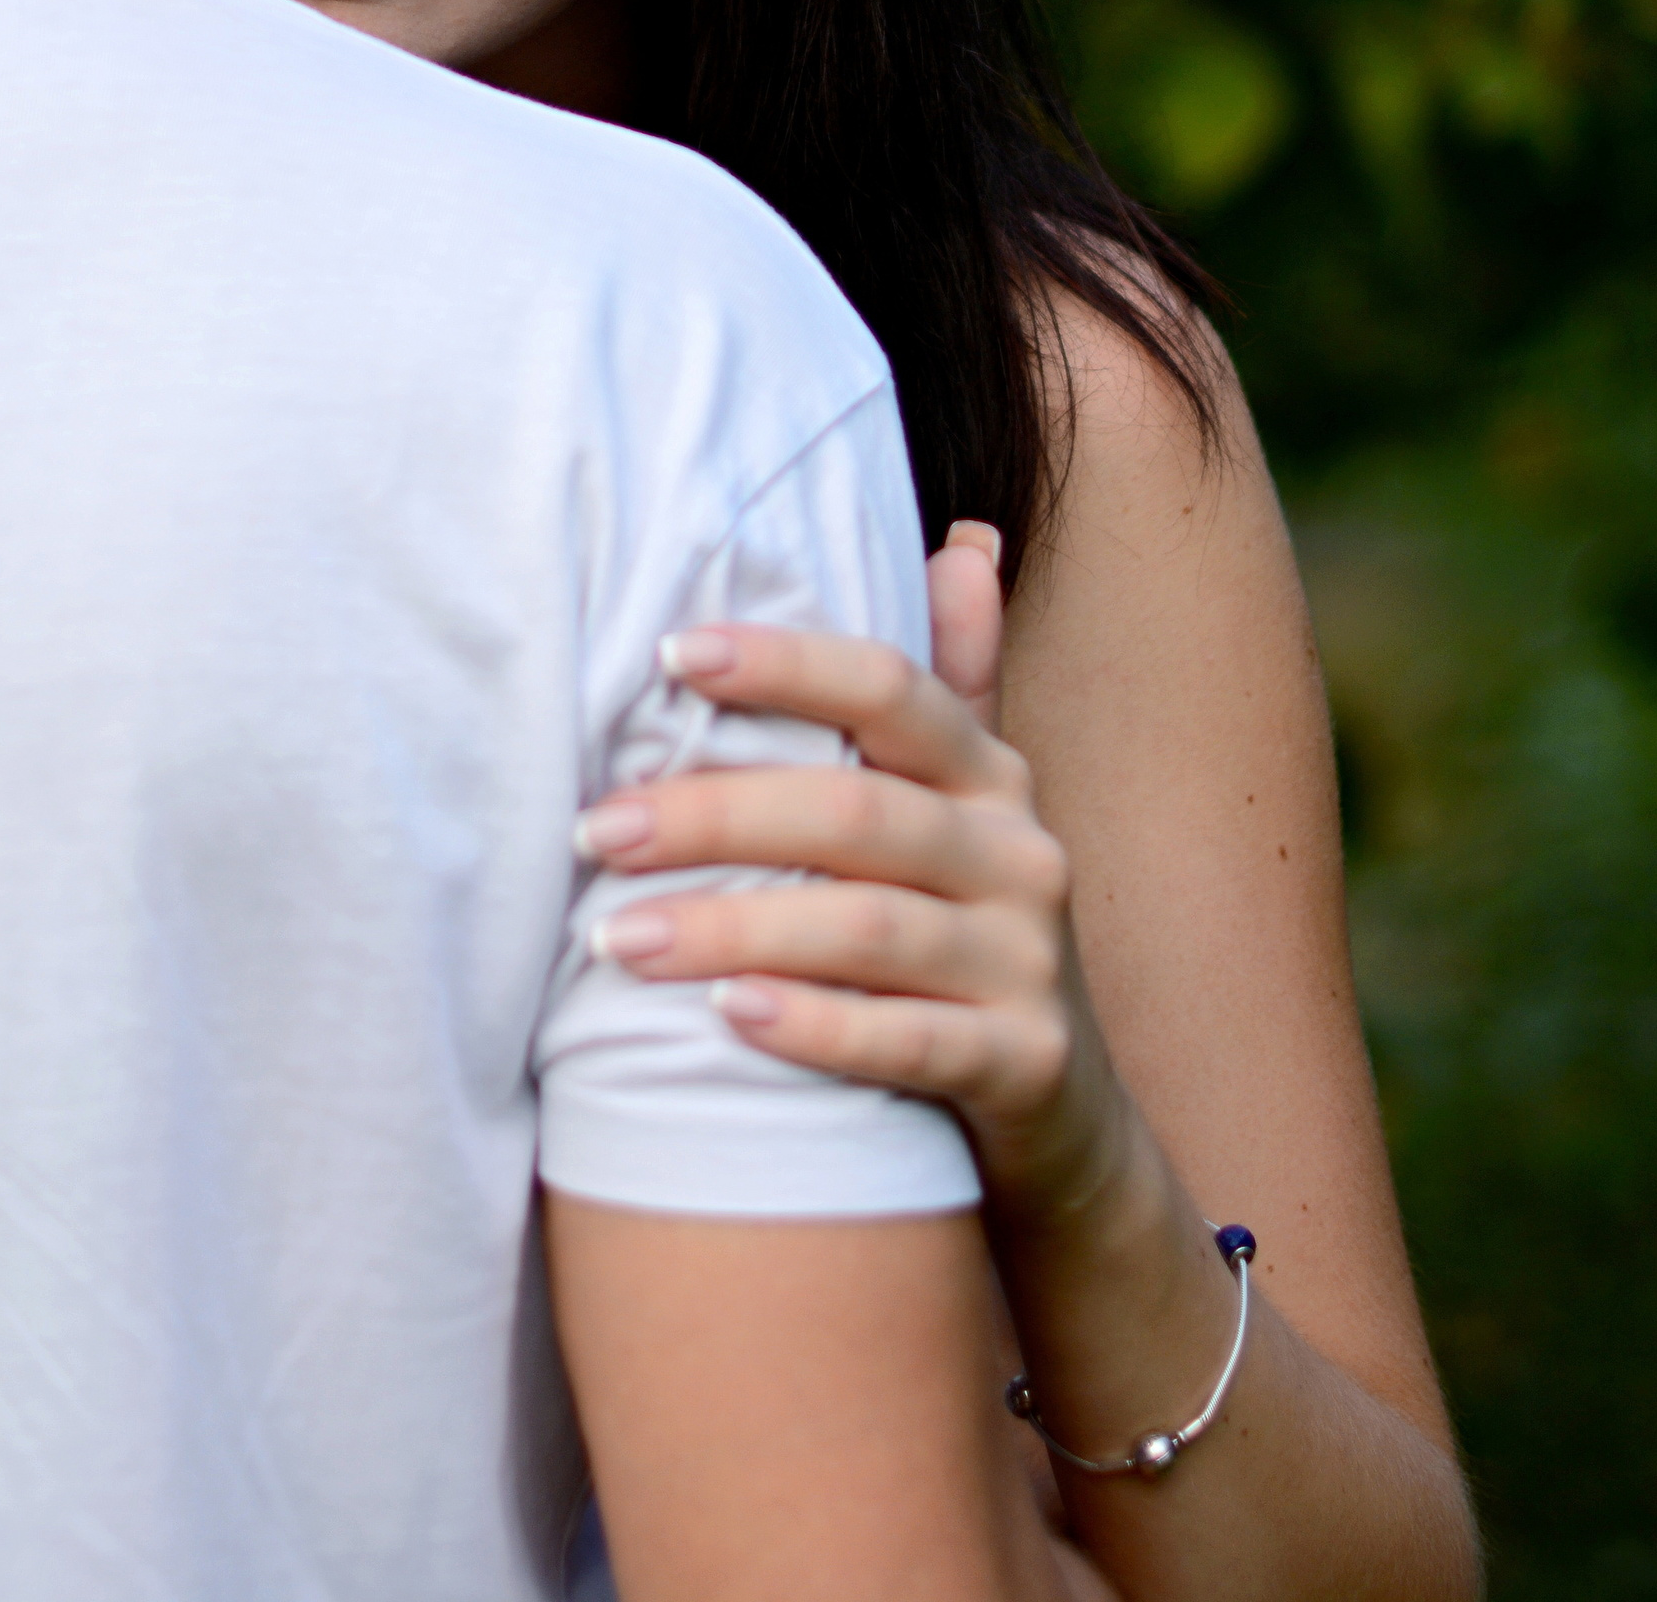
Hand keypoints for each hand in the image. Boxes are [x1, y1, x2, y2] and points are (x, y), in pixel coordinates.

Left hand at [577, 547, 1131, 1222]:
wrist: (1061, 1118)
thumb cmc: (964, 936)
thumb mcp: (964, 808)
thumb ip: (952, 682)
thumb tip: (962, 539)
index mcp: (989, 772)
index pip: (889, 687)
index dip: (784, 663)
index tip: (666, 653)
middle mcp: (1020, 851)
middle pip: (855, 811)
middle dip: (714, 813)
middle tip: (594, 828)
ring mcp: (1030, 961)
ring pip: (867, 929)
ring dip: (733, 927)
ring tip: (614, 938)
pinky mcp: (1027, 1065)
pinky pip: (911, 1043)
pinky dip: (816, 1026)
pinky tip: (727, 1018)